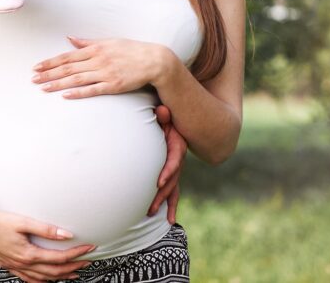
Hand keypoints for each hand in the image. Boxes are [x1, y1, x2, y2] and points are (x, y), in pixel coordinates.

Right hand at [0, 206, 93, 282]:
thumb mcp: (22, 222)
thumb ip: (45, 229)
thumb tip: (66, 234)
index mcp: (28, 254)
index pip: (59, 258)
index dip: (76, 254)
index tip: (89, 248)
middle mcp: (23, 264)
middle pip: (54, 271)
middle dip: (74, 267)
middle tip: (88, 262)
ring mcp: (16, 267)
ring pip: (44, 278)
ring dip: (61, 276)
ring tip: (74, 273)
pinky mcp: (10, 266)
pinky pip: (30, 279)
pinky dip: (42, 281)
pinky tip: (47, 279)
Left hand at [31, 37, 172, 97]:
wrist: (154, 60)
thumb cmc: (131, 50)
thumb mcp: (108, 41)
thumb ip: (87, 42)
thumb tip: (70, 38)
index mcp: (95, 49)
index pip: (67, 56)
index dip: (50, 62)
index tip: (37, 67)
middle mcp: (97, 60)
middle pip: (68, 68)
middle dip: (49, 74)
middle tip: (33, 79)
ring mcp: (105, 73)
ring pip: (76, 79)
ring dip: (58, 84)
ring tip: (43, 88)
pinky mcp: (113, 85)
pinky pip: (92, 90)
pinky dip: (78, 92)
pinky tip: (65, 95)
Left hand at [148, 104, 186, 222]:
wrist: (175, 120)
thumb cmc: (168, 117)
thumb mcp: (167, 114)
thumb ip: (164, 115)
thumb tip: (162, 110)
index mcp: (178, 146)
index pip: (174, 161)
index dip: (167, 172)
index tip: (158, 183)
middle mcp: (179, 160)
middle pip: (172, 180)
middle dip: (162, 195)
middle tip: (151, 208)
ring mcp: (176, 167)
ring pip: (173, 188)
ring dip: (164, 202)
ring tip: (154, 215)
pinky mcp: (172, 172)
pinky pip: (173, 190)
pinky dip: (171, 203)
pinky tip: (168, 219)